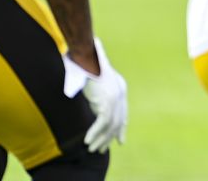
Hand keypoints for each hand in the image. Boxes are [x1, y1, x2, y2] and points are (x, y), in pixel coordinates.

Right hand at [61, 37, 127, 152]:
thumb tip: (86, 101)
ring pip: (110, 125)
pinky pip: (102, 123)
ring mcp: (115, 98)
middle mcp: (120, 93)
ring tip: (92, 149)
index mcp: (120, 87)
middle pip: (118, 121)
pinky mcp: (107, 101)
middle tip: (101, 149)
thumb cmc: (84, 64)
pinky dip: (94, 133)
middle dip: (110, 137)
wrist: (84, 56)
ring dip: (101, 139)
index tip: (119, 140)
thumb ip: (93, 91)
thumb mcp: (91, 79)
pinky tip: (87, 141)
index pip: (123, 113)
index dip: (121, 127)